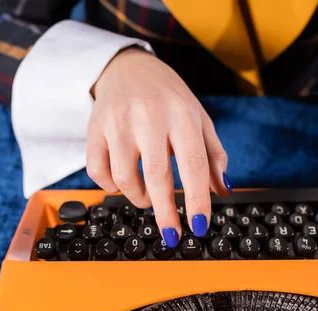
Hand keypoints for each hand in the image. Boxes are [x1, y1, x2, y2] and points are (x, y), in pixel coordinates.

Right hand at [86, 48, 230, 246]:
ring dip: (140, 199)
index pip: (193, 165)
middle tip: (172, 235)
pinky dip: (111, 187)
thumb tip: (223, 191)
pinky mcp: (95, 128)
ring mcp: (119, 122)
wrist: (128, 67)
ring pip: (125, 179)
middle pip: (157, 177)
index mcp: (182, 115)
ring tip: (148, 198)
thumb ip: (213, 155)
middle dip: (166, 213)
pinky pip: (98, 172)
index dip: (197, 200)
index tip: (200, 226)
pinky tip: (122, 183)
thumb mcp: (198, 119)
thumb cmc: (168, 98)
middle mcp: (149, 117)